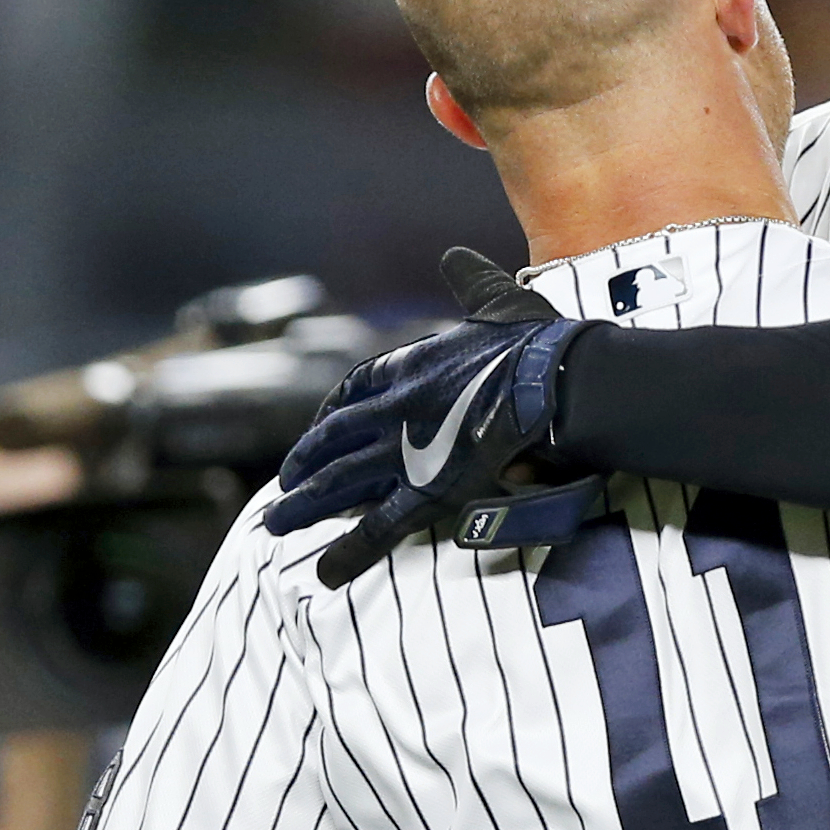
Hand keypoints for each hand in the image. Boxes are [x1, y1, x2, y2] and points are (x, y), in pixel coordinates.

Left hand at [263, 248, 587, 587]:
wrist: (554, 381)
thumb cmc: (534, 342)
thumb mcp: (496, 300)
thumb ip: (470, 281)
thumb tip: (456, 256)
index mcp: (408, 366)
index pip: (351, 391)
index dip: (329, 414)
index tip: (317, 429)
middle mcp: (393, 410)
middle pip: (332, 441)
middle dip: (304, 463)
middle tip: (283, 484)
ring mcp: (405, 453)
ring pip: (338, 484)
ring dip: (304, 507)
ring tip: (274, 526)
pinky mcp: (428, 492)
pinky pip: (379, 529)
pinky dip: (349, 553)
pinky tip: (325, 573)